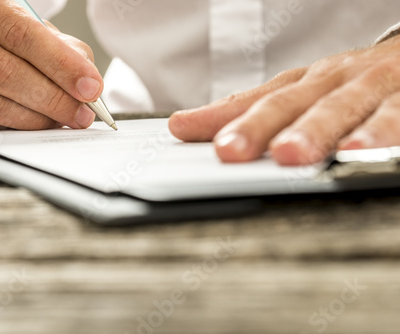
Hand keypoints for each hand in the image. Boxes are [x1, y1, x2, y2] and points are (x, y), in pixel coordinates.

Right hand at [0, 0, 102, 133]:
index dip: (61, 65)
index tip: (90, 88)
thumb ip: (60, 51)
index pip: (22, 33)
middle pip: (5, 70)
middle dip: (53, 99)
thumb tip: (88, 84)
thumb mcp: (26, 32)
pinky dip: (9, 129)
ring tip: (58, 122)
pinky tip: (27, 126)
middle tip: (80, 115)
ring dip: (34, 119)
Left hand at [169, 35, 399, 164]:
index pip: (256, 99)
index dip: (221, 115)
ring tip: (289, 154)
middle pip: (290, 104)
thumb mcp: (304, 93)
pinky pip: (395, 117)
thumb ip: (250, 110)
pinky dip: (378, 133)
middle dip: (259, 127)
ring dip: (312, 130)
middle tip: (230, 150)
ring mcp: (370, 88)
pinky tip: (358, 151)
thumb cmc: (356, 82)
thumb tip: (183, 125)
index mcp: (306, 83)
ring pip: (338, 109)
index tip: (182, 129)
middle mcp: (332, 82)